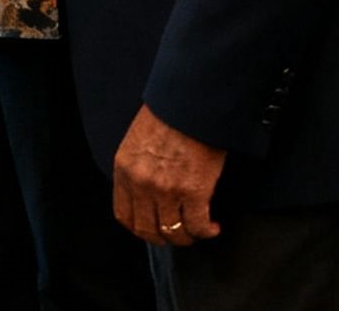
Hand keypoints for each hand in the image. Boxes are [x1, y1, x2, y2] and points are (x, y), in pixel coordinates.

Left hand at [113, 106, 224, 246]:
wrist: (191, 100)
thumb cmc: (169, 113)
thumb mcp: (138, 139)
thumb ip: (138, 166)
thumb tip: (147, 189)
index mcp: (124, 169)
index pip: (124, 214)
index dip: (140, 227)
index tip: (153, 228)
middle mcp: (141, 183)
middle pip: (147, 230)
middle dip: (163, 238)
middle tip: (177, 234)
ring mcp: (166, 190)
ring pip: (173, 233)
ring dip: (186, 237)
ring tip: (198, 230)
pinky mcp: (193, 192)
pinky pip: (197, 226)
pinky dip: (206, 232)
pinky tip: (213, 227)